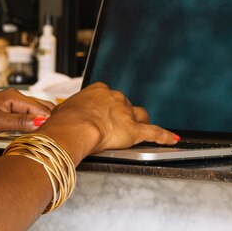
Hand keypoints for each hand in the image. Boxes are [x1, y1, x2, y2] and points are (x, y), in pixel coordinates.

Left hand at [0, 89, 54, 136]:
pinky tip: (37, 131)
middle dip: (49, 119)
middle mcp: (16, 97)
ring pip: (37, 111)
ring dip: (42, 121)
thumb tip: (40, 122)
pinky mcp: (11, 111)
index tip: (53, 134)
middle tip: (55, 135)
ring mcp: (14, 103)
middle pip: (42, 107)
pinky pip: (29, 115)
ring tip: (48, 134)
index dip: (48, 121)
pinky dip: (34, 123)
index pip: (41, 108)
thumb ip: (20, 121)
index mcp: (14, 96)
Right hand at [41, 82, 177, 154]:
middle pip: (126, 106)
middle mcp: (115, 98)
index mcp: (98, 91)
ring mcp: (126, 113)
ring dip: (140, 122)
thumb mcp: (62, 112)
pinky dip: (164, 136)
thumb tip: (60, 118)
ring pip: (140, 115)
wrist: (73, 128)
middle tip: (115, 127)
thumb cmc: (64, 122)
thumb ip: (68, 113)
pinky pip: (154, 132)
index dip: (108, 108)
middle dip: (123, 116)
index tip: (103, 114)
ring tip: (139, 130)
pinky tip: (171, 139)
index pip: (109, 97)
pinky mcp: (135, 130)